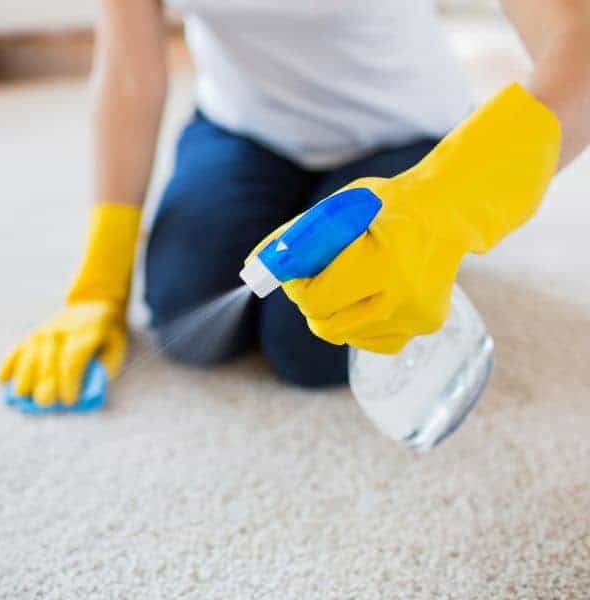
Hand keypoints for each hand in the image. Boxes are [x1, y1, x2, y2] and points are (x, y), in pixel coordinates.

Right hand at [0, 301, 125, 405]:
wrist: (94, 303)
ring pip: (27, 357)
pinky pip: (16, 349)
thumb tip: (85, 392)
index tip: (70, 400)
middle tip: (48, 402)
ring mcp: (43, 332)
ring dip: (24, 379)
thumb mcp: (117, 347)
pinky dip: (7, 365)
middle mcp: (60, 332)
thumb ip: (103, 369)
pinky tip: (2, 380)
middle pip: (46, 363)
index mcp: (85, 335)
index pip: (71, 362)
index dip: (68, 383)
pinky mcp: (32, 334)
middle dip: (45, 386)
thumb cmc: (108, 334)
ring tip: (24, 396)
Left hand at [252, 84, 560, 353]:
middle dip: (310, 303)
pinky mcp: (427, 326)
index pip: (315, 300)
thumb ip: (294, 238)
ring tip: (351, 278)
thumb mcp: (337, 209)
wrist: (448, 210)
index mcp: (382, 261)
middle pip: (326, 325)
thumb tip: (253, 267)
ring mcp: (419, 316)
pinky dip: (359, 322)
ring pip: (345, 335)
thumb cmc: (384, 205)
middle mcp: (405, 295)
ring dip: (334, 312)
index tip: (294, 273)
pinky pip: (371, 340)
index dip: (295, 288)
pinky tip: (373, 293)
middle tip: (315, 278)